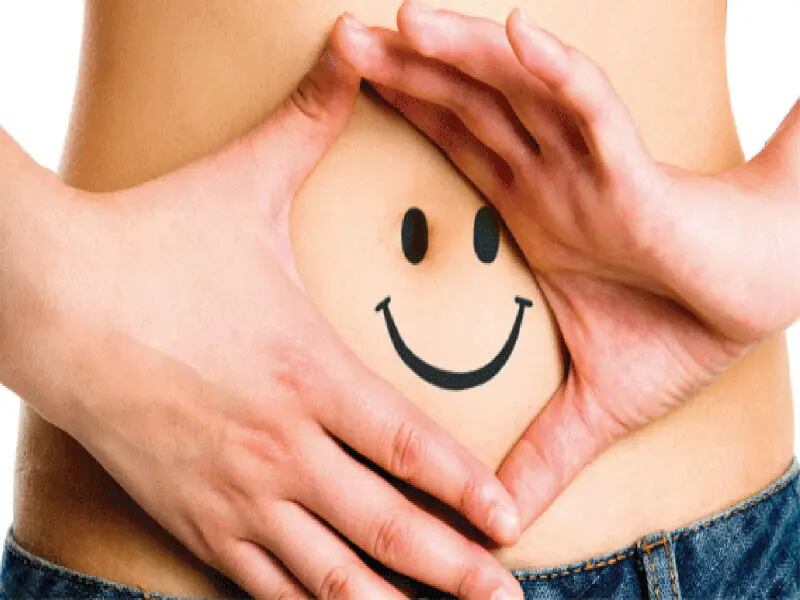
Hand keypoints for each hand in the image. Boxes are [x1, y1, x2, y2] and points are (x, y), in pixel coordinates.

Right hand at [0, 18, 522, 599]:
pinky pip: (257, 580)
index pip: (409, 446)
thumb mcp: (243, 181)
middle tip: (509, 599)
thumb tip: (354, 41)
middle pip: (383, 524)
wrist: (50, 292)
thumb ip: (311, 119)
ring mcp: (233, 487)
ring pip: (326, 571)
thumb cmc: (154, 238)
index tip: (513, 522)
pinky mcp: (189, 513)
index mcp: (307, 368)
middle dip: (453, 568)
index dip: (466, 489)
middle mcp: (281, 441)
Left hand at [334, 3, 799, 528]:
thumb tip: (497, 528)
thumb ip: (539, 453)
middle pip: (468, 109)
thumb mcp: (592, 404)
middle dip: (410, 71)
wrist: (762, 301)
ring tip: (401, 23)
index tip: (339, 95)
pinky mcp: (634, 173)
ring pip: (517, 97)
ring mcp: (589, 168)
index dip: (404, 117)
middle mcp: (551, 177)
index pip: (455, 150)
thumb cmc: (681, 330)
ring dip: (463, 56)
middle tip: (344, 40)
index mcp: (532, 212)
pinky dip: (555, 73)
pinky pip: (591, 109)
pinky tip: (518, 36)